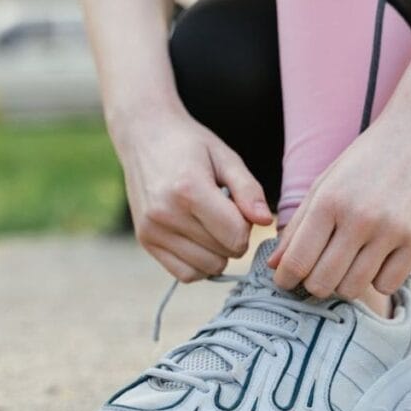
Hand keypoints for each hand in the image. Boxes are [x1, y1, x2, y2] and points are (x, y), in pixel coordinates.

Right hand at [115, 110, 272, 281]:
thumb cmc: (190, 145)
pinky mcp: (146, 241)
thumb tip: (266, 222)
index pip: (236, 236)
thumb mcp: (226, 157)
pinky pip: (185, 274)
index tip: (237, 207)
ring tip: (208, 223)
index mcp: (189, 190)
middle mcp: (166, 214)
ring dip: (217, 253)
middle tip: (222, 213)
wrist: (144, 136)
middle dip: (232, 238)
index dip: (246, 226)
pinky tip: (198, 240)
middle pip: (224, 254)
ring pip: (207, 269)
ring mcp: (152, 231)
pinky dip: (199, 265)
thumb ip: (248, 190)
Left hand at [268, 116, 410, 298]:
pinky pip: (388, 285)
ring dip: (346, 283)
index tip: (286, 281)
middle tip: (320, 272)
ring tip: (350, 263)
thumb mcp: (326, 183)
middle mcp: (359, 217)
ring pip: (353, 288)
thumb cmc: (368, 159)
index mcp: (329, 201)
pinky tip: (378, 260)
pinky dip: (379, 279)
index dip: (285, 279)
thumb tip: (274, 266)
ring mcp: (391, 230)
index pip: (297, 261)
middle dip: (314, 284)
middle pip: (322, 282)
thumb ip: (298, 225)